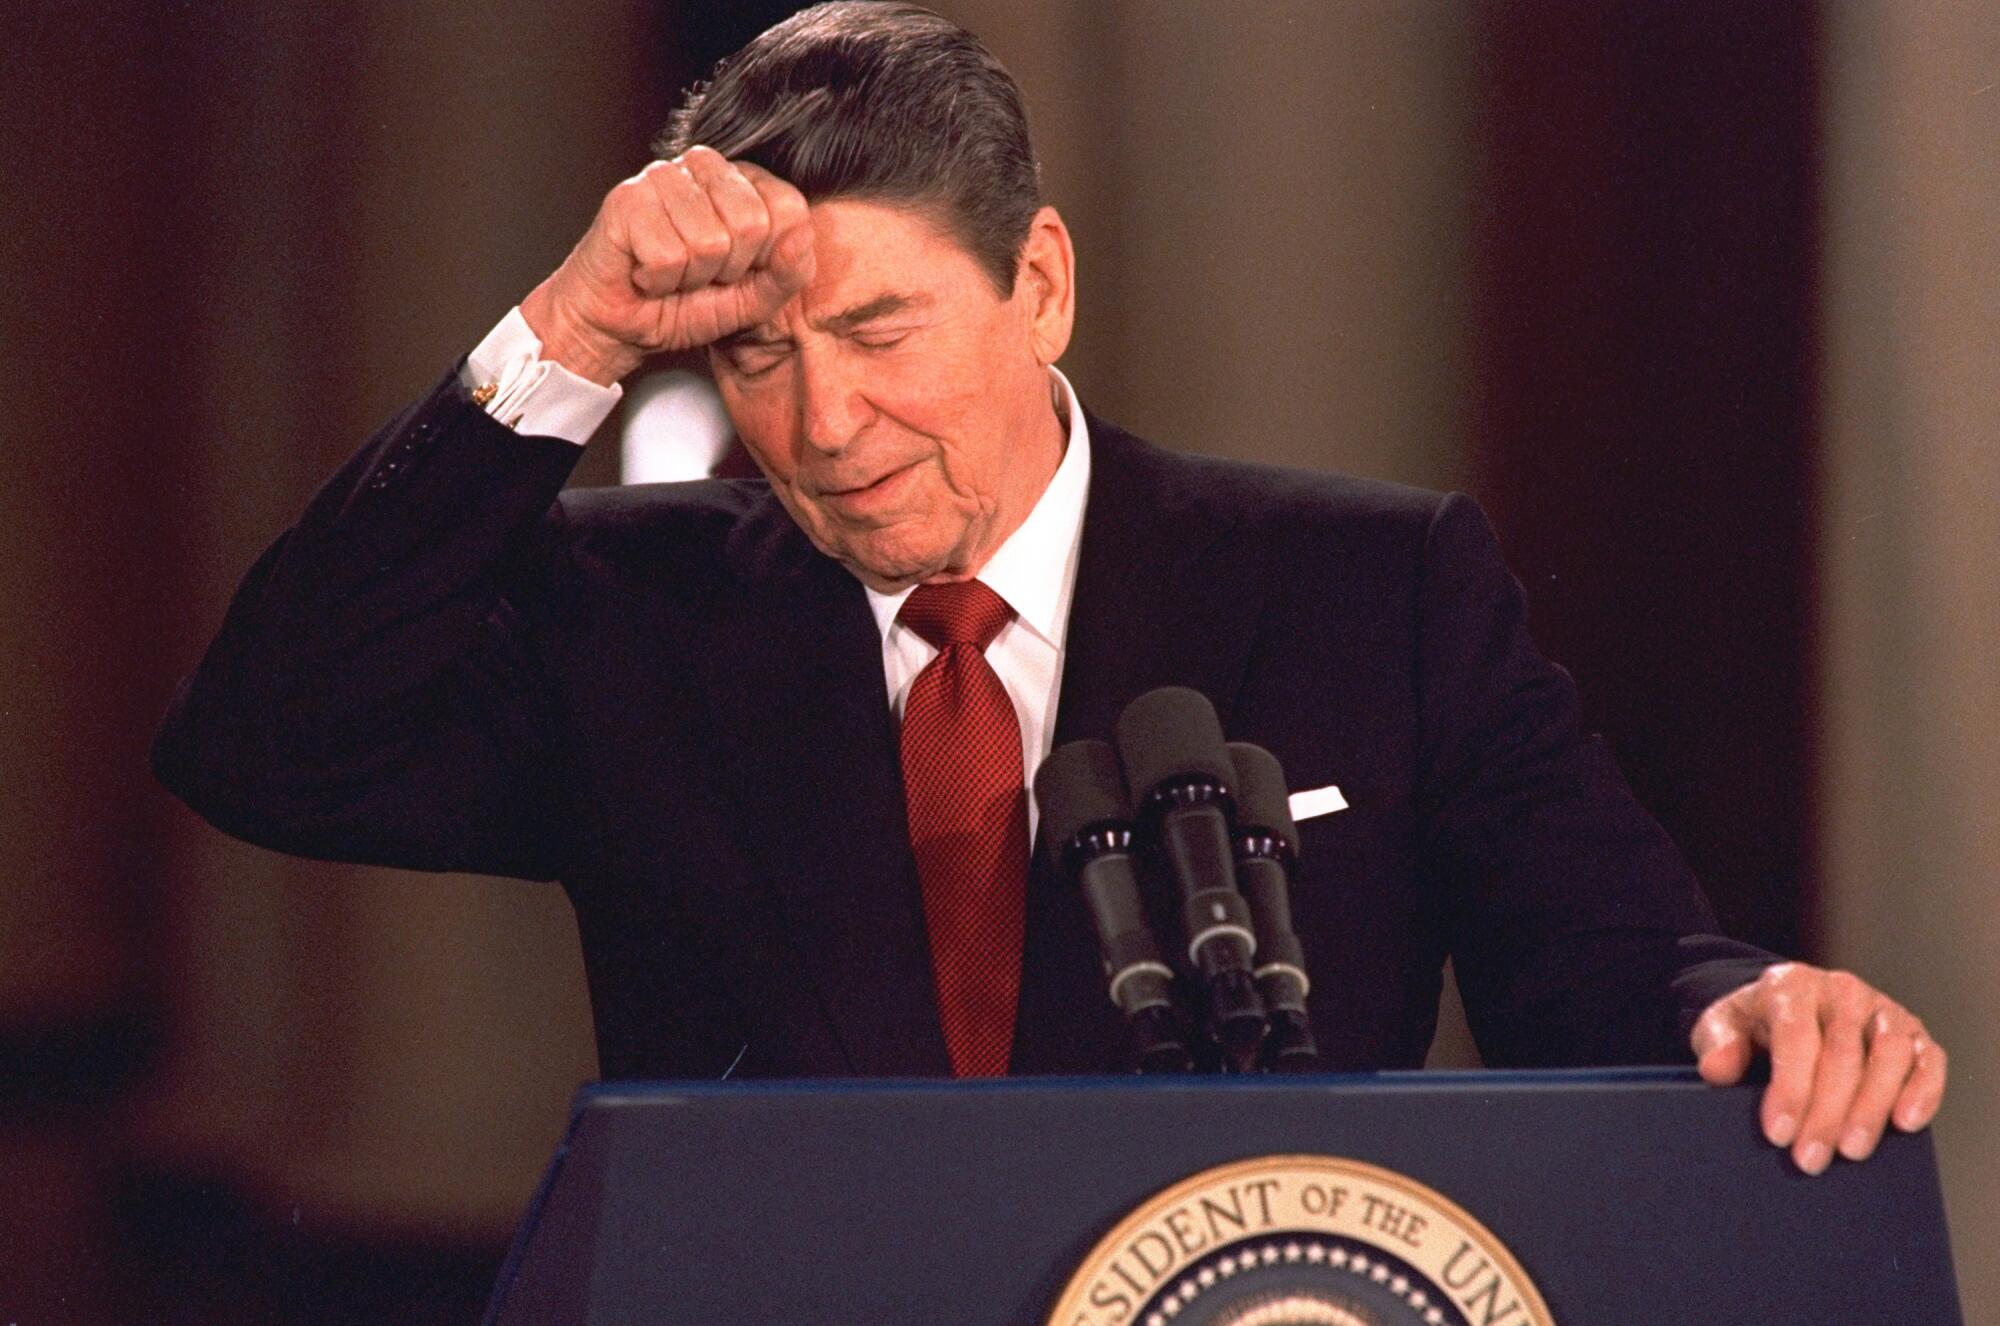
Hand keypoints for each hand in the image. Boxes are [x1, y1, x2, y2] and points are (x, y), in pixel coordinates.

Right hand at [519, 147, 814, 385]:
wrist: (620, 326)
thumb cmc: (682, 305)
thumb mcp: (753, 299)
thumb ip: (789, 272)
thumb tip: (801, 237)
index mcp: (742, 181)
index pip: (789, 208)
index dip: (766, 258)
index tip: (736, 270)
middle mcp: (704, 166)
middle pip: (751, 224)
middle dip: (726, 269)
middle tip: (698, 273)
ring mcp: (663, 176)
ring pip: (707, 243)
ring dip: (689, 278)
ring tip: (670, 271)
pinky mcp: (627, 199)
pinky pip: (668, 256)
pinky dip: (658, 280)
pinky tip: (645, 272)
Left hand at [1692, 962, 1945, 1174]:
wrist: (1785, 1010)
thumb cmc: (1753, 1024)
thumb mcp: (1721, 1026)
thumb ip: (1717, 1044)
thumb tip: (1717, 1069)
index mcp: (1792, 985)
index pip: (1795, 1037)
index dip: (1790, 1088)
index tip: (1779, 1134)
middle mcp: (1841, 991)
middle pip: (1842, 1053)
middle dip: (1826, 1112)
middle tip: (1810, 1158)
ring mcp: (1881, 1010)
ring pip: (1889, 1055)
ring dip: (1872, 1107)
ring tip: (1852, 1151)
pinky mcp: (1913, 1032)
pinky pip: (1928, 1059)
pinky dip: (1923, 1091)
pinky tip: (1906, 1123)